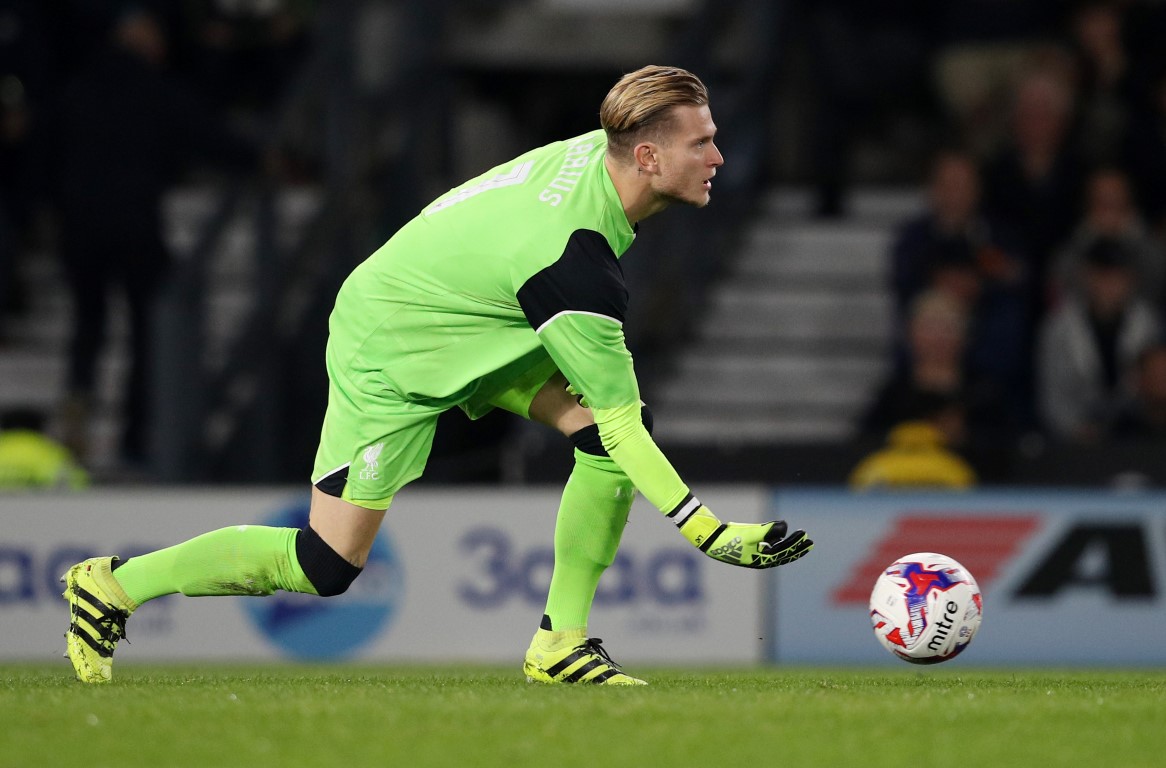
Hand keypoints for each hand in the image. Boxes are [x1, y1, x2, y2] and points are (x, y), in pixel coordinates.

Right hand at [678, 506, 812, 568]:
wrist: (711, 540)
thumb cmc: (730, 539)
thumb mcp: (751, 534)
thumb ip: (768, 530)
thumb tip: (785, 526)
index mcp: (762, 560)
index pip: (785, 553)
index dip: (797, 545)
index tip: (807, 538)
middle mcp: (760, 559)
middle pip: (783, 553)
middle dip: (796, 547)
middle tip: (809, 540)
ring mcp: (754, 553)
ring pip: (776, 548)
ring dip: (787, 542)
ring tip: (798, 536)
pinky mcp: (748, 546)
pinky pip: (766, 543)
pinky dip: (775, 538)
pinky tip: (780, 533)